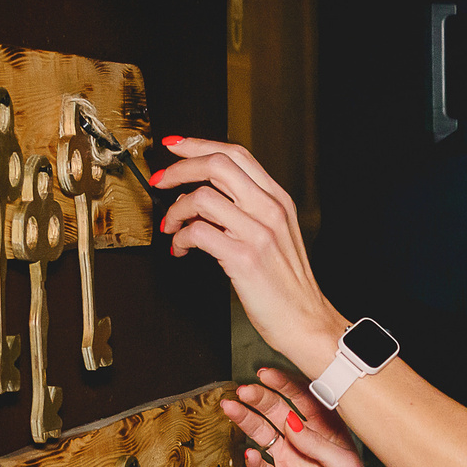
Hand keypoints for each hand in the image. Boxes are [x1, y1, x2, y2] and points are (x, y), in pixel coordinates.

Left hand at [155, 137, 345, 376]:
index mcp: (278, 200)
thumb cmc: (287, 285)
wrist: (306, 321)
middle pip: (217, 165)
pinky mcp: (244, 257)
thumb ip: (249, 210)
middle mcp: (270, 209)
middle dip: (179, 169)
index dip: (198, 145)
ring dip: (175, 210)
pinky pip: (198, 232)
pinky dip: (180, 238)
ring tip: (171, 226)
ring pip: (202, 197)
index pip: (235, 155)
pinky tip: (180, 248)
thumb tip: (207, 196)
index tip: (174, 146)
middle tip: (161, 181)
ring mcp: (258, 232)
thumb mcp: (276, 235)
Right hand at [223, 367, 386, 466]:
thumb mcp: (345, 465)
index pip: (302, 399)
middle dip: (259, 399)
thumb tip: (292, 423)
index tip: (265, 375)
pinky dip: (253, 462)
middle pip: (277, 412)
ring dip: (247, 422)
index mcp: (326, 430)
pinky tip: (248, 454)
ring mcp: (290, 461)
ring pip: (263, 435)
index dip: (283, 384)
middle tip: (242, 391)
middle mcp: (304, 441)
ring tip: (232, 409)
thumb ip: (318, 443)